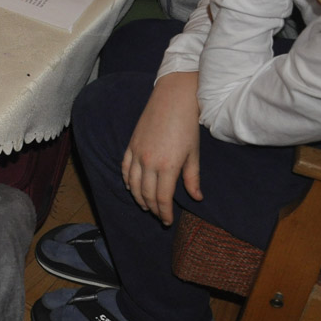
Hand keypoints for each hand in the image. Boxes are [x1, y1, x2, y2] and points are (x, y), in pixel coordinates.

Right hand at [121, 72, 202, 225]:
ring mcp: (137, 153)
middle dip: (153, 208)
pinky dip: (126, 180)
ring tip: (146, 205)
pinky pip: (124, 167)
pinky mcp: (131, 144)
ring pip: (133, 183)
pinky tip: (131, 187)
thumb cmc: (187, 125)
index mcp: (167, 166)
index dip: (164, 212)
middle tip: (159, 215)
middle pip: (147, 194)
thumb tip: (196, 198)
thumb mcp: (193, 153)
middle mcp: (149, 162)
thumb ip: (192, 178)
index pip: (162, 198)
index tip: (168, 220)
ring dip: (138, 197)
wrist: (173, 99)